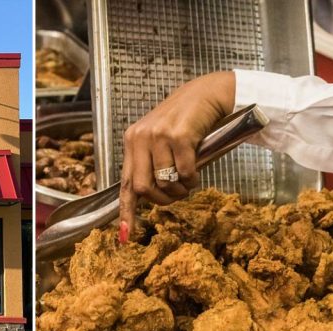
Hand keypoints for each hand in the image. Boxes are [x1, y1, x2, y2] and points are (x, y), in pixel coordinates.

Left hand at [119, 71, 235, 242]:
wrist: (208, 93)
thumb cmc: (186, 121)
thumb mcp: (160, 140)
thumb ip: (151, 163)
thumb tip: (150, 195)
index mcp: (132, 141)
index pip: (125, 182)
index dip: (125, 211)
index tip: (124, 235)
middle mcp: (140, 137)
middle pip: (143, 188)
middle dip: (162, 199)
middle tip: (177, 196)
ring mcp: (158, 135)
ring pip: (164, 182)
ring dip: (180, 189)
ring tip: (188, 180)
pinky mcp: (178, 135)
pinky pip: (184, 172)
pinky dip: (192, 178)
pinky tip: (196, 171)